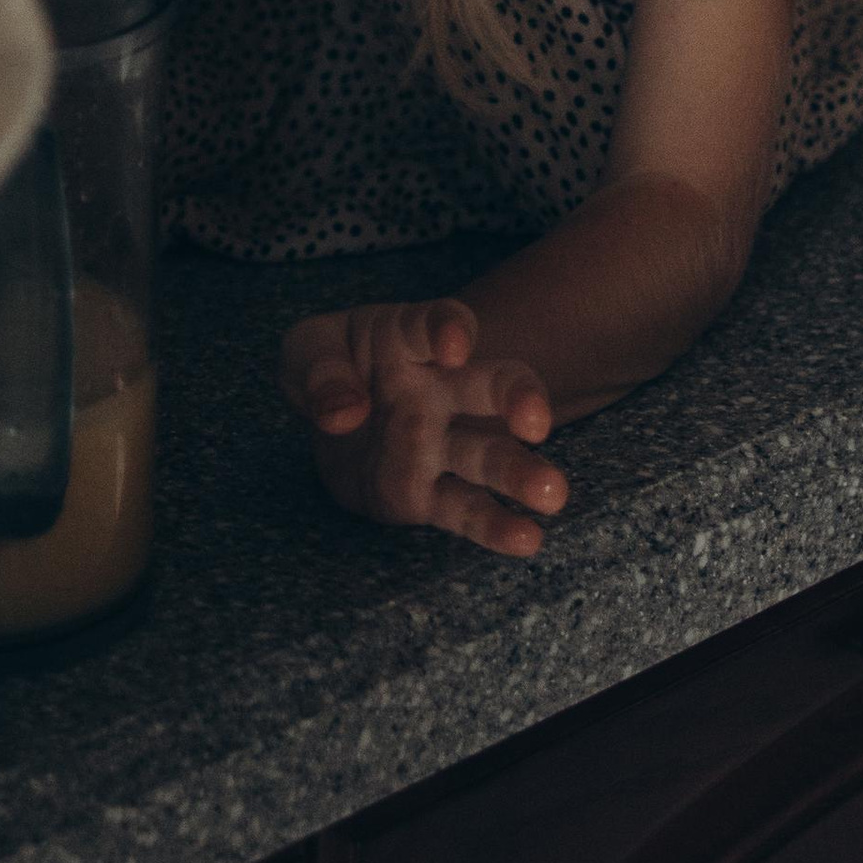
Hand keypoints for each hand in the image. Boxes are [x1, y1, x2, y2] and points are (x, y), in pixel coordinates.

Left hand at [279, 297, 566, 560]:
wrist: (335, 424)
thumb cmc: (329, 369)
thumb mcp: (308, 351)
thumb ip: (319, 370)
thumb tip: (343, 413)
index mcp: (408, 339)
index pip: (435, 323)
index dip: (448, 328)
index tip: (454, 344)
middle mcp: (440, 389)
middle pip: (490, 385)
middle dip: (518, 399)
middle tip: (536, 422)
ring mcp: (440, 444)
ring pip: (489, 455)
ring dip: (521, 473)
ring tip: (553, 494)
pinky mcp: (429, 495)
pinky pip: (465, 508)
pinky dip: (495, 525)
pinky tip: (527, 539)